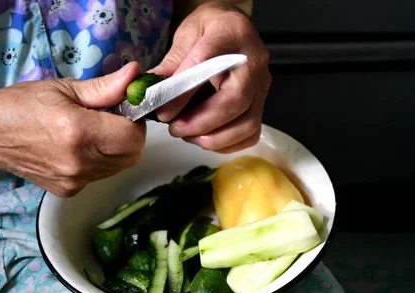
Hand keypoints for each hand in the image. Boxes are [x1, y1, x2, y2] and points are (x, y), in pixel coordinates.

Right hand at [0, 62, 145, 196]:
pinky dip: (98, 162)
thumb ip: (104, 87)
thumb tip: (135, 76)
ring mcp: (73, 180)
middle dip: (130, 137)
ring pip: (118, 167)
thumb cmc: (20, 105)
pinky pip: (99, 176)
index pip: (134, 137)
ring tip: (92, 132)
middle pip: (131, 156)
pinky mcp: (68, 190)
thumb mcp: (63, 88)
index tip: (124, 110)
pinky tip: (78, 148)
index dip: (135, 121)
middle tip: (111, 119)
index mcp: (79, 132)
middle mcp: (79, 162)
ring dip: (115, 150)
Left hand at [150, 1, 270, 153]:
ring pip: (247, 123)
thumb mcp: (185, 35)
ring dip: (215, 138)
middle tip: (176, 129)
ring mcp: (261, 84)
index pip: (208, 65)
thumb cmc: (209, 29)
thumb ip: (172, 64)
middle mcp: (253, 60)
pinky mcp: (261, 103)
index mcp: (231, 33)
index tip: (164, 112)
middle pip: (236, 101)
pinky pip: (250, 133)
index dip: (184, 94)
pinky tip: (205, 138)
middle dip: (202, 122)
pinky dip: (227, 143)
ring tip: (189, 136)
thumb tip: (153, 95)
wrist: (231, 27)